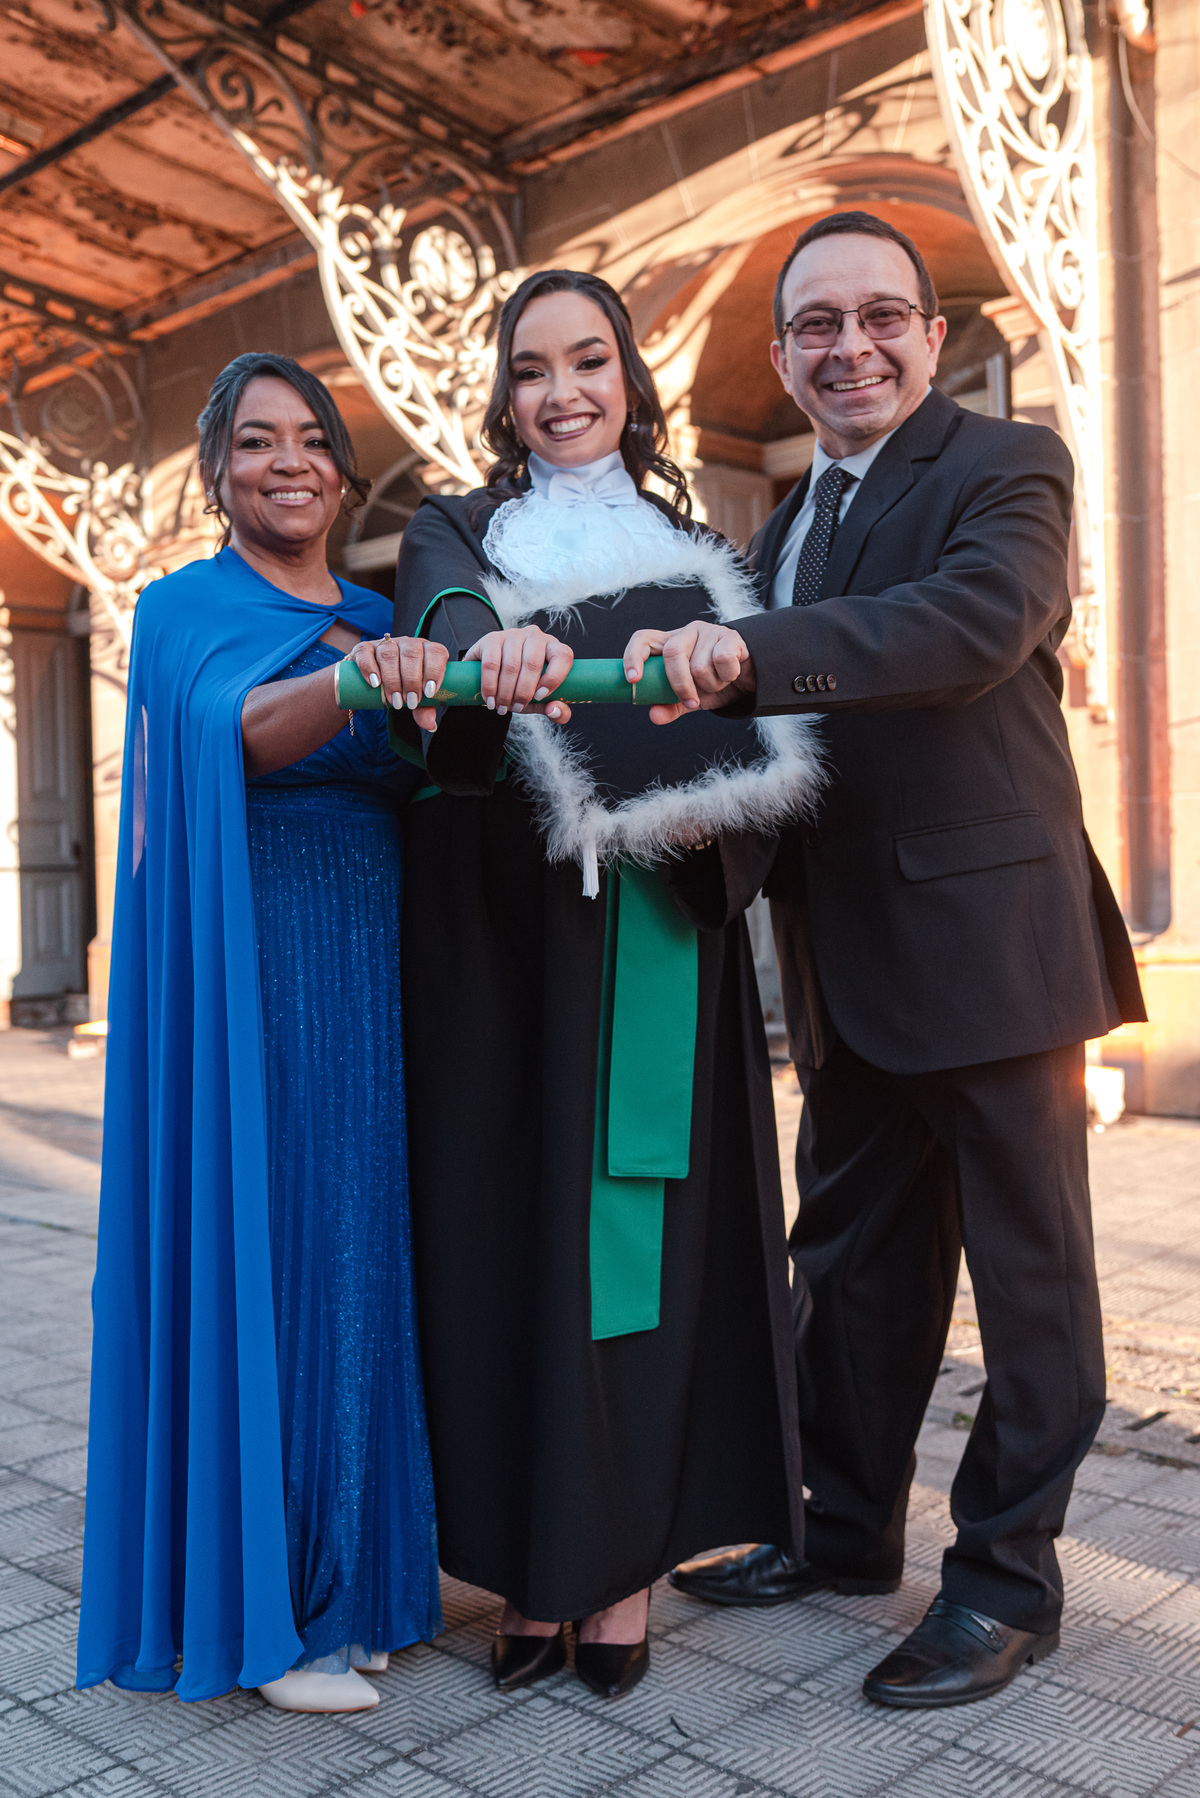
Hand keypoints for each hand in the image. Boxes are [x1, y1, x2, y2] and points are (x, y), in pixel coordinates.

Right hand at [343, 636, 448, 730]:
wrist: (372, 683)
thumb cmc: (402, 688)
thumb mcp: (415, 698)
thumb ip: (424, 710)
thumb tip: (430, 725)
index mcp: (426, 651)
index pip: (435, 652)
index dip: (434, 670)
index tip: (429, 692)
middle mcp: (408, 643)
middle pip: (412, 653)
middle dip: (411, 680)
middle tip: (409, 702)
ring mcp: (386, 644)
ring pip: (389, 653)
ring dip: (392, 679)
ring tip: (394, 701)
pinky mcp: (364, 648)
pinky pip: (366, 652)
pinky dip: (369, 668)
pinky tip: (375, 684)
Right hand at [464, 626, 573, 720]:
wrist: (492, 674)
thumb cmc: (522, 686)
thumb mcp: (541, 701)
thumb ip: (557, 710)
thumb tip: (554, 711)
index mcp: (553, 648)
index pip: (563, 656)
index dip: (554, 678)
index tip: (540, 697)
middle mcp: (535, 636)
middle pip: (533, 663)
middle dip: (523, 692)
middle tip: (516, 708)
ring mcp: (513, 635)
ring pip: (511, 665)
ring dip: (506, 693)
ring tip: (502, 707)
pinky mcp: (492, 638)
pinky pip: (491, 663)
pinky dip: (490, 685)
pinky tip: (490, 698)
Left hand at [623, 622, 754, 724]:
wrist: (749, 679)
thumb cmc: (712, 683)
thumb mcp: (689, 698)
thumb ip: (670, 706)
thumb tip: (654, 715)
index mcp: (668, 644)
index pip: (642, 640)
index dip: (633, 656)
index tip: (633, 679)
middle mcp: (686, 633)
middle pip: (672, 653)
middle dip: (680, 685)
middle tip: (691, 702)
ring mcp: (709, 631)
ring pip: (699, 664)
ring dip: (710, 685)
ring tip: (716, 683)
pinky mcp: (731, 636)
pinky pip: (722, 659)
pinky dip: (727, 676)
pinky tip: (731, 675)